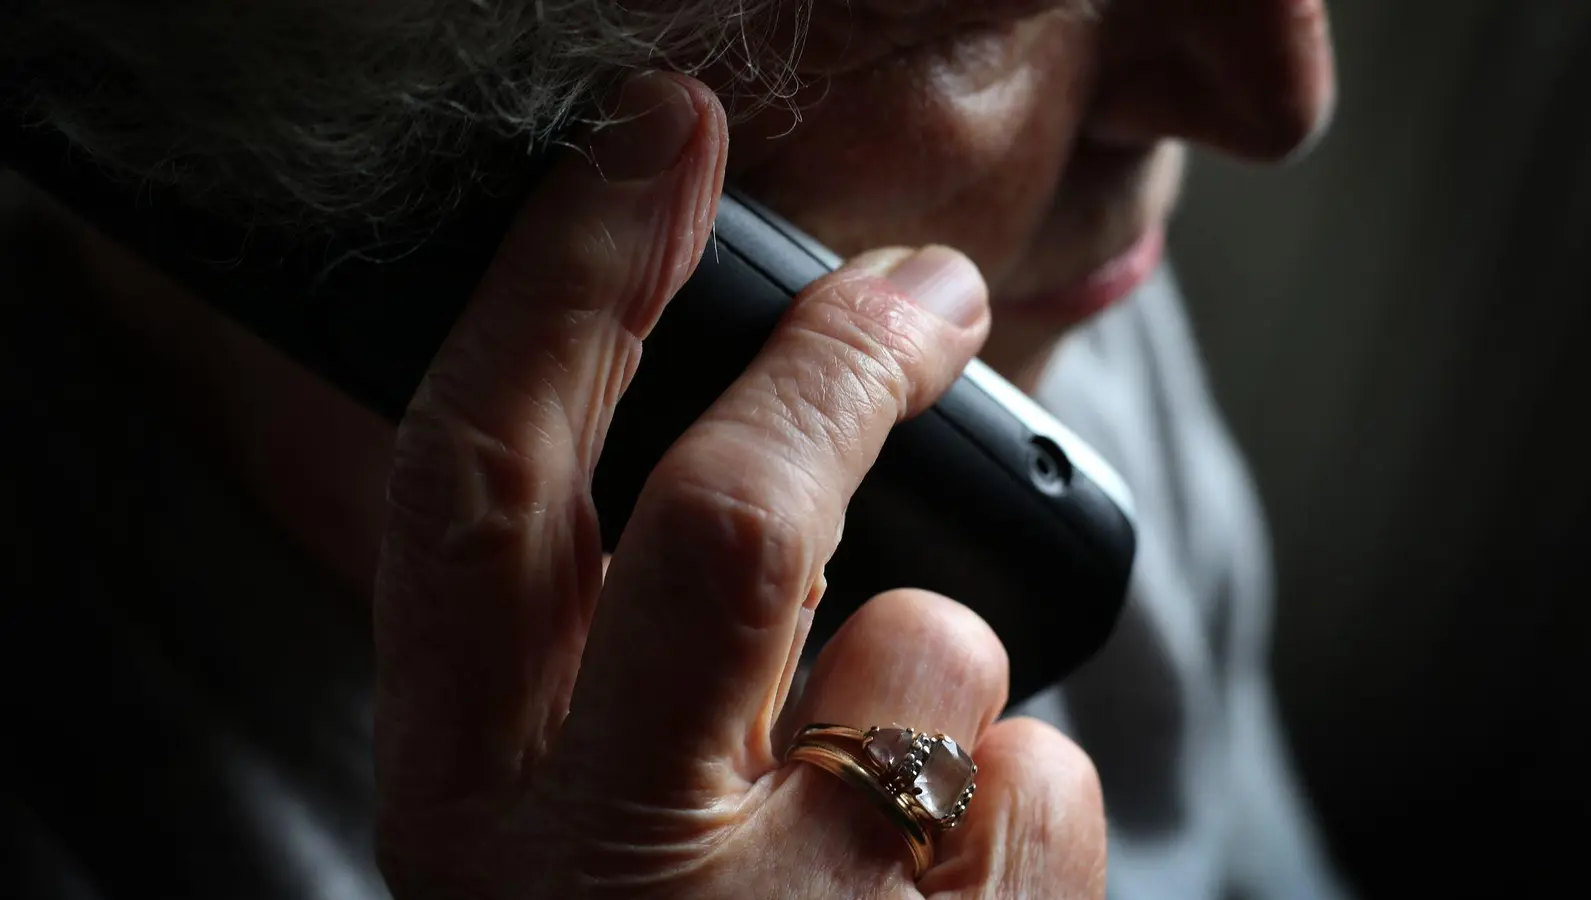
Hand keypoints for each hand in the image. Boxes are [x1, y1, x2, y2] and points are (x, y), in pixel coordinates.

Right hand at [372, 71, 1106, 898]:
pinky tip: (950, 887)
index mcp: (461, 802)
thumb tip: (748, 454)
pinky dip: (1023, 789)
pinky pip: (1040, 772)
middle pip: (721, 522)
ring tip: (887, 783)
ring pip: (929, 645)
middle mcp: (585, 879)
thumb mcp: (568, 808)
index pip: (479, 485)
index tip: (651, 144)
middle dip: (832, 361)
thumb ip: (603, 647)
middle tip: (926, 290)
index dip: (564, 283)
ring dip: (939, 660)